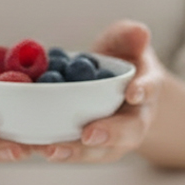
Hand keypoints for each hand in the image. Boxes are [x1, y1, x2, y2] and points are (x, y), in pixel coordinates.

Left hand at [40, 20, 164, 163]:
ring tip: (52, 150)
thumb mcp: (127, 41)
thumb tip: (139, 32)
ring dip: (76, 152)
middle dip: (108, 134)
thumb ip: (130, 36)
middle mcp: (134, 119)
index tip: (132, 93)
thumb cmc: (123, 61)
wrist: (121, 87)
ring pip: (99, 151)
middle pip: (127, 133)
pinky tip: (35, 149)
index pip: (149, 90)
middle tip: (88, 135)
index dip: (142, 91)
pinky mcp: (89, 146)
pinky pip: (76, 152)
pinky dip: (57, 151)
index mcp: (146, 90)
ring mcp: (112, 138)